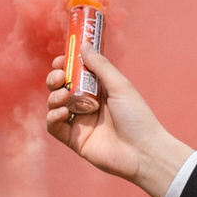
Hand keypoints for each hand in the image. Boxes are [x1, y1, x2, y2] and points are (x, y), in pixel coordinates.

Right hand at [46, 47, 193, 196]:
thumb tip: (84, 45)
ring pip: (54, 105)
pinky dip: (53, 117)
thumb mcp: (120, 86)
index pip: (75, 75)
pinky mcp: (74, 140)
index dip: (65, 66)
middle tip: (60, 76)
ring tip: (65, 95)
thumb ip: (100, 66)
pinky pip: (54, 126)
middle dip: (55, 79)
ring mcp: (80, 123)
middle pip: (61, 88)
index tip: (61, 59)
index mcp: (99, 92)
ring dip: (54, 96)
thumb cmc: (137, 117)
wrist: (144, 151)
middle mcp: (88, 106)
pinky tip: (62, 112)